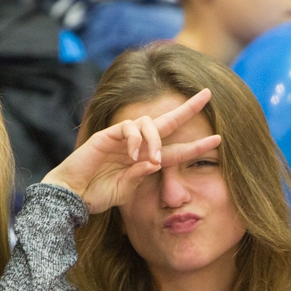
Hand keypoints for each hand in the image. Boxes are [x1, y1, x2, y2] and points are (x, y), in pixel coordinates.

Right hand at [43, 90, 217, 213]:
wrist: (71, 195)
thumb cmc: (96, 195)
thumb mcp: (126, 191)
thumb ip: (141, 176)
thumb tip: (157, 163)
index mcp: (145, 160)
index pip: (175, 150)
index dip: (196, 145)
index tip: (219, 139)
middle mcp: (136, 145)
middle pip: (166, 122)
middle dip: (187, 109)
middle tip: (207, 95)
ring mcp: (121, 138)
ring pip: (148, 123)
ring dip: (156, 140)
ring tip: (156, 158)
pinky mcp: (106, 136)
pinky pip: (127, 128)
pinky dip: (135, 140)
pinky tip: (134, 155)